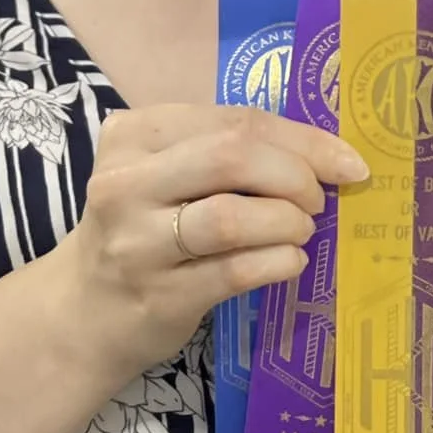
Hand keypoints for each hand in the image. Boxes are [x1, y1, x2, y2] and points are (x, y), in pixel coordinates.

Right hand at [53, 105, 368, 385]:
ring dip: (287, 221)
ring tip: (301, 231)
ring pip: (231, 215)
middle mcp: (125, 182)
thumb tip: (325, 154)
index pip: (234, 120)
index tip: (348, 161)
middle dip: (295, 175)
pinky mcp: (158, 295)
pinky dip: (277, 262)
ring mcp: (137, 242)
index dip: (303, 139)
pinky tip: (290, 261)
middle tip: (317, 200)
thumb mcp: (166, 175)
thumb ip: (225, 153)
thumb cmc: (143, 230)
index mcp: (134, 134)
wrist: (84, 312)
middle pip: (232, 156)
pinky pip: (235, 271)